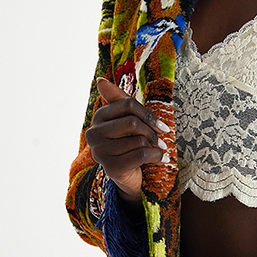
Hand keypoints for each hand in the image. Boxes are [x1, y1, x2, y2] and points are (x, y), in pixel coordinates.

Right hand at [86, 77, 169, 202]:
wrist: (130, 176)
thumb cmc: (130, 144)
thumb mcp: (128, 121)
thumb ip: (118, 100)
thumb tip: (99, 80)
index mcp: (99, 117)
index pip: (127, 104)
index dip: (148, 114)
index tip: (162, 126)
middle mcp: (94, 133)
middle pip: (132, 122)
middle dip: (152, 132)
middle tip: (162, 141)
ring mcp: (100, 152)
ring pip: (138, 140)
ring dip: (156, 147)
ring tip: (159, 152)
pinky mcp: (110, 168)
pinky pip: (141, 155)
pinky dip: (157, 157)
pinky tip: (161, 160)